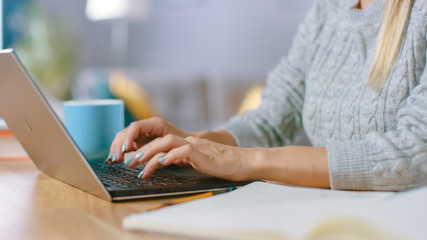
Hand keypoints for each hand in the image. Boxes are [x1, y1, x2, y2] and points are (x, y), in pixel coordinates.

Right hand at [106, 117, 188, 163]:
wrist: (188, 144)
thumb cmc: (183, 144)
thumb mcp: (172, 145)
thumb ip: (159, 149)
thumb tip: (144, 157)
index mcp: (154, 124)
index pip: (135, 127)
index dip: (128, 137)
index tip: (125, 149)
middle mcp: (145, 127)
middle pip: (126, 132)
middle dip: (119, 145)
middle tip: (116, 158)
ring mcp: (141, 134)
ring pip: (124, 138)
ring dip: (117, 149)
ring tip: (114, 160)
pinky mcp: (139, 142)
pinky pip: (126, 145)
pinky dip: (120, 152)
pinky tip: (116, 160)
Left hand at [132, 134, 251, 181]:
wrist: (243, 162)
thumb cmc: (222, 165)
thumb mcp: (197, 161)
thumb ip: (182, 159)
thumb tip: (161, 162)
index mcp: (186, 143)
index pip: (161, 142)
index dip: (145, 148)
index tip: (131, 159)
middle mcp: (189, 141)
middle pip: (160, 140)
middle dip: (142, 150)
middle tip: (128, 162)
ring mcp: (196, 146)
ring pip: (168, 142)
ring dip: (151, 152)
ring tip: (139, 164)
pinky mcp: (203, 154)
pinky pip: (184, 151)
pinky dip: (171, 156)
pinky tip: (161, 163)